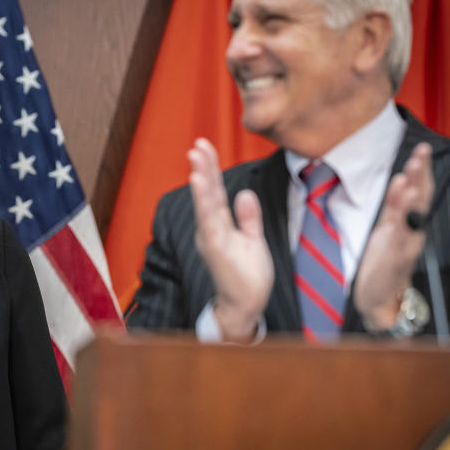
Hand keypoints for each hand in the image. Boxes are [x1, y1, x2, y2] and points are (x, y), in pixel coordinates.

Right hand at [189, 138, 273, 340]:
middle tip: (198, 143)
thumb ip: (248, 217)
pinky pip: (210, 219)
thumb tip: (245, 193)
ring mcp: (211, 237)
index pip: (215, 192)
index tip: (206, 147)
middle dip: (203, 166)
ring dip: (201, 177)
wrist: (246, 306)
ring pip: (206, 202)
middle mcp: (211, 229)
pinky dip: (204, 199)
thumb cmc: (247, 277)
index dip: (211, 169)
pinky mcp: (216, 246)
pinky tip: (201, 182)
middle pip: (207, 192)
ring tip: (196, 156)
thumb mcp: (252, 240)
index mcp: (219, 226)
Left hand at [354, 142, 433, 328]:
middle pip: (418, 200)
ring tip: (411, 169)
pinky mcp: (393, 257)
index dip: (420, 173)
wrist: (379, 298)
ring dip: (411, 191)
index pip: (416, 194)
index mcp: (407, 224)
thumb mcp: (386, 230)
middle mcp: (411, 233)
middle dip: (420, 175)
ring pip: (411, 214)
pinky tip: (405, 201)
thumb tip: (400, 180)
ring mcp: (404, 245)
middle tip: (421, 152)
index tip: (420, 150)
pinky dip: (402, 217)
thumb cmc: (383, 263)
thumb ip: (393, 207)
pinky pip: (399, 234)